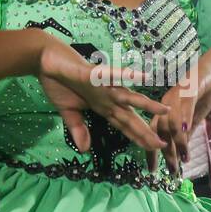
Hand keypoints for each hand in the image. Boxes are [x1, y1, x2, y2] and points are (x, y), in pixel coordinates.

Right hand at [35, 34, 167, 154]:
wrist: (46, 61)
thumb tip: (84, 150)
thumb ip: (78, 129)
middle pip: (130, 117)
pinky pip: (112, 75)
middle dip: (145, 131)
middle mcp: (108, 97)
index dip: (138, 137)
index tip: (153, 149)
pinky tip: (143, 77)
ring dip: (146, 104)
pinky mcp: (95, 73)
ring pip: (128, 96)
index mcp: (103, 107)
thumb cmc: (60, 83)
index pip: (124, 126)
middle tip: (163, 144)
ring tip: (164, 110)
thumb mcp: (68, 112)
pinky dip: (126, 76)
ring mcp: (103, 85)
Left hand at [148, 50, 210, 174]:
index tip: (153, 170)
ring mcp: (176, 96)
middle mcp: (166, 104)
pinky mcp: (188, 89)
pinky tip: (185, 132)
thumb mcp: (194, 119)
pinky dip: (183, 119)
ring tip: (184, 157)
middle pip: (159, 130)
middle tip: (172, 169)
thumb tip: (181, 153)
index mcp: (164, 111)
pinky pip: (184, 106)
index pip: (153, 134)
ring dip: (177, 141)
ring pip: (171, 121)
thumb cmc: (202, 94)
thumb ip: (186, 133)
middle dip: (165, 151)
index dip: (151, 152)